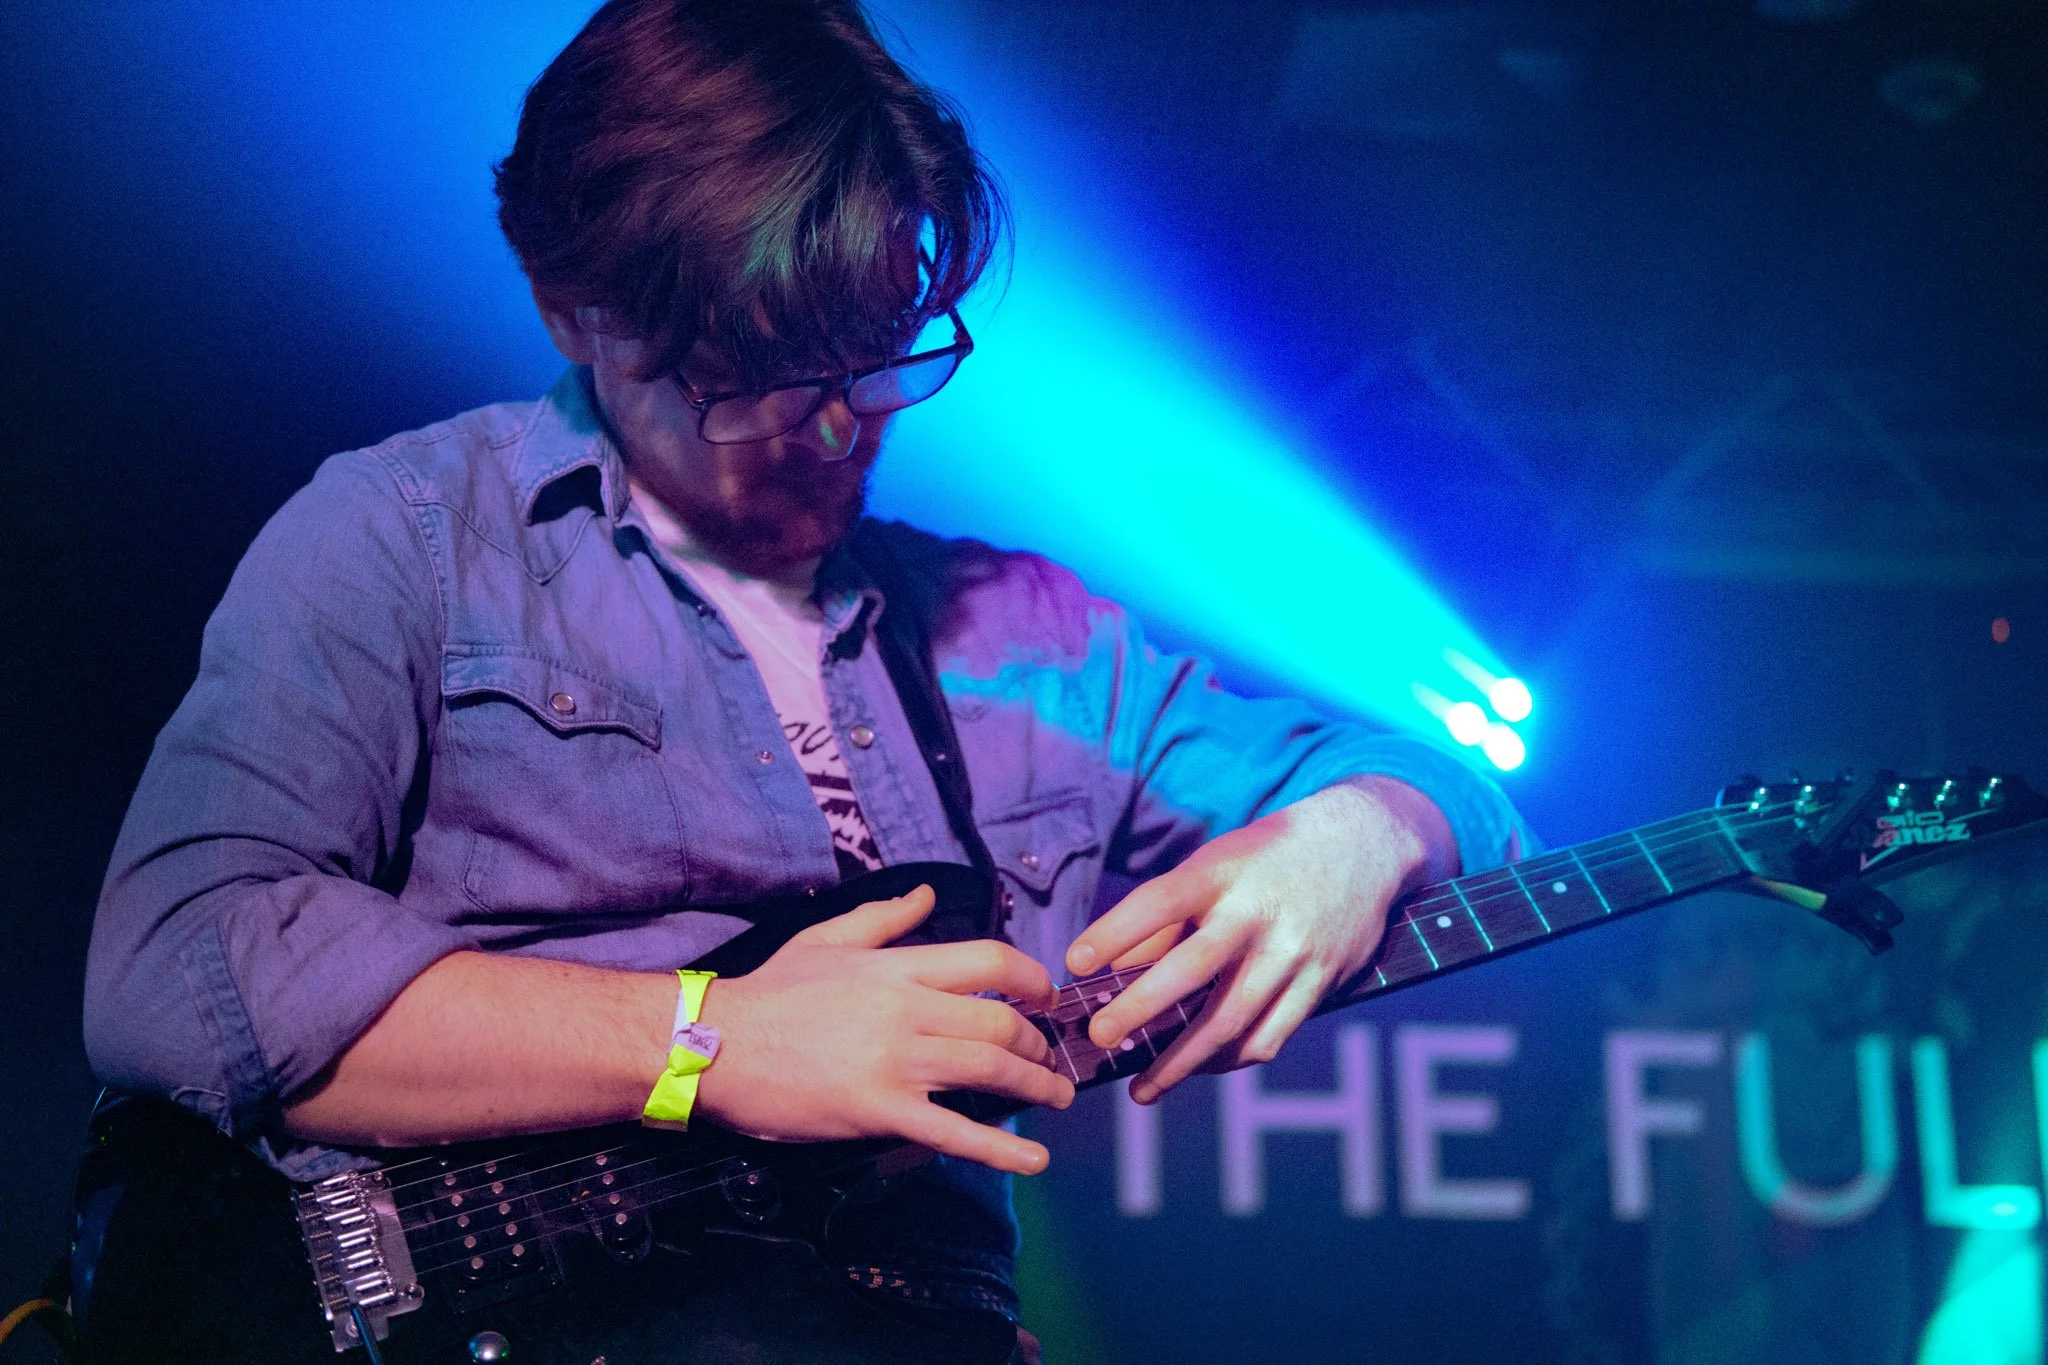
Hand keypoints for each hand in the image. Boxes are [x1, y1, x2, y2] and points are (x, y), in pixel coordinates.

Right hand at [694, 885, 1074, 1173]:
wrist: (716, 1046)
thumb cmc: (771, 994)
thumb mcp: (827, 940)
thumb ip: (884, 919)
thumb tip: (928, 893)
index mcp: (897, 968)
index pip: (987, 962)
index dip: (1031, 978)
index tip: (1046, 996)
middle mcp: (907, 1012)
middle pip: (999, 1022)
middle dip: (1037, 1042)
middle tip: (1048, 1056)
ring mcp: (896, 1064)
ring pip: (989, 1070)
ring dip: (1035, 1085)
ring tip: (1055, 1096)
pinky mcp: (881, 1112)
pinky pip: (955, 1132)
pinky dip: (1002, 1149)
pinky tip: (1035, 1160)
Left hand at [1066, 777, 1454, 1103]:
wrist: (1363, 844)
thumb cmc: (1265, 860)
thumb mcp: (1216, 864)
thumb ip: (1169, 917)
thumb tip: (1113, 973)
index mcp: (1223, 873)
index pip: (1160, 901)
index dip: (1116, 931)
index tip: (1076, 962)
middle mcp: (1258, 912)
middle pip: (1192, 969)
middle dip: (1140, 1010)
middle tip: (1101, 1039)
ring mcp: (1294, 951)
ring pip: (1231, 1020)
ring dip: (1181, 1063)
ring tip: (1141, 1090)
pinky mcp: (1321, 982)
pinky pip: (1270, 1036)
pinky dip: (1230, 1061)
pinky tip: (1202, 1069)